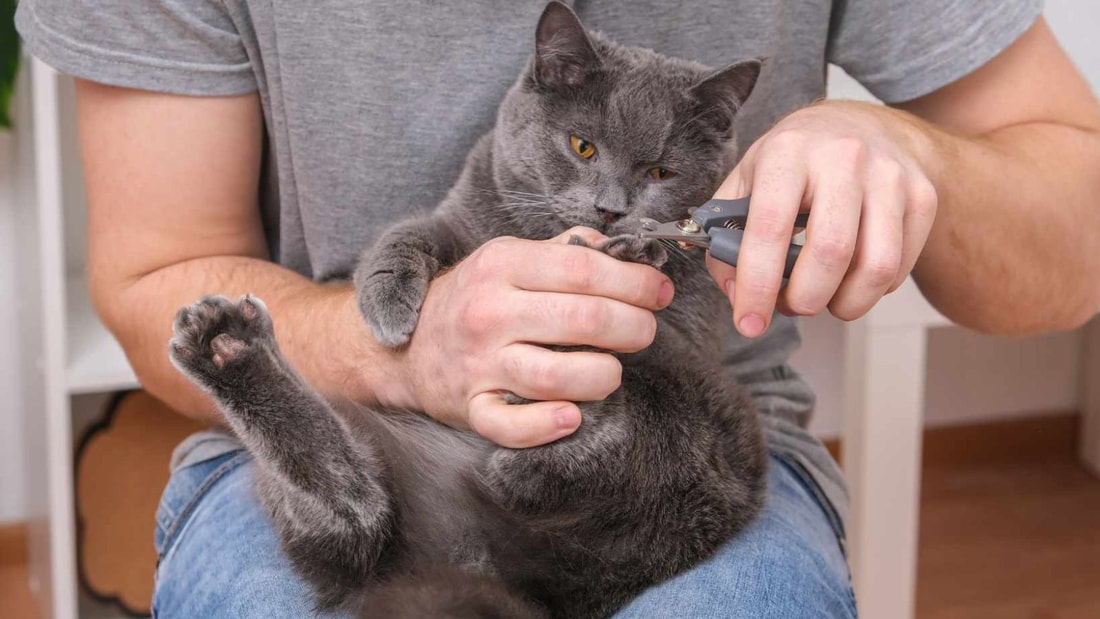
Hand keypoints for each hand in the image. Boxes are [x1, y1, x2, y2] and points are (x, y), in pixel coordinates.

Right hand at [394, 228, 673, 447]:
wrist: (408, 347)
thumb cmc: (475, 299)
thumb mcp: (510, 258)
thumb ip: (566, 250)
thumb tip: (624, 250)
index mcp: (502, 264)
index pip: (583, 269)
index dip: (634, 281)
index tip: (659, 291)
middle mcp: (490, 312)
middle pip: (583, 320)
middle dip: (633, 327)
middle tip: (645, 332)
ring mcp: (480, 363)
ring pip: (556, 375)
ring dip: (602, 375)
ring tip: (611, 370)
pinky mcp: (472, 407)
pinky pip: (511, 425)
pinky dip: (546, 425)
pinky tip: (571, 415)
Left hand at [707, 100, 938, 336]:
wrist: (859, 125)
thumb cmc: (792, 164)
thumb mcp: (745, 183)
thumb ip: (725, 238)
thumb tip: (738, 295)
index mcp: (788, 152)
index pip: (771, 228)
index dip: (758, 285)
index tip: (749, 323)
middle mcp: (844, 158)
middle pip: (831, 254)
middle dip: (804, 300)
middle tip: (789, 305)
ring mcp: (889, 176)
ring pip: (876, 268)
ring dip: (843, 304)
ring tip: (822, 297)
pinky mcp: (922, 196)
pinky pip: (899, 268)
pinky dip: (871, 290)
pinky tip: (850, 276)